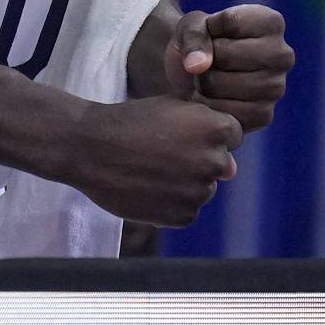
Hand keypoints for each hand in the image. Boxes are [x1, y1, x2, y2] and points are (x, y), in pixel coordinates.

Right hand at [66, 95, 242, 227]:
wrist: (91, 147)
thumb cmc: (130, 121)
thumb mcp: (171, 108)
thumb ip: (206, 130)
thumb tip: (233, 170)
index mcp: (215, 128)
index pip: (232, 136)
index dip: (208, 135)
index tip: (182, 135)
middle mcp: (213, 161)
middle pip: (220, 164)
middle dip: (199, 160)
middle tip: (164, 153)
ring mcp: (198, 191)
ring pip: (203, 189)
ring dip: (185, 184)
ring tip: (152, 170)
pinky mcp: (182, 216)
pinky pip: (187, 211)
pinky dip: (171, 204)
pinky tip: (148, 188)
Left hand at [165, 4, 292, 131]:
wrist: (199, 74)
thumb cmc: (201, 42)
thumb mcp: (192, 26)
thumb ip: (193, 36)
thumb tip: (198, 66)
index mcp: (272, 23)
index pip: (230, 22)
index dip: (208, 28)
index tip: (212, 34)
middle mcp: (282, 55)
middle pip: (225, 55)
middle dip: (205, 58)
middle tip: (209, 61)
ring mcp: (276, 88)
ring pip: (218, 85)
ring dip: (203, 82)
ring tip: (211, 77)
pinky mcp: (263, 115)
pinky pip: (221, 112)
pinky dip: (207, 105)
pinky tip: (215, 97)